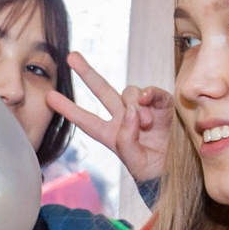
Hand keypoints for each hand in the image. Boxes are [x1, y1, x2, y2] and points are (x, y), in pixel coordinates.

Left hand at [46, 51, 173, 188]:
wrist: (180, 174)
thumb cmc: (156, 174)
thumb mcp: (136, 163)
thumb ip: (127, 140)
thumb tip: (130, 111)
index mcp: (112, 135)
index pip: (86, 120)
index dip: (68, 108)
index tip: (48, 97)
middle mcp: (125, 120)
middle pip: (102, 92)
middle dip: (87, 73)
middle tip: (71, 56)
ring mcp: (143, 110)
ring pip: (129, 92)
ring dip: (135, 104)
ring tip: (146, 124)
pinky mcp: (162, 106)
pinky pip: (152, 92)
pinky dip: (150, 93)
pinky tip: (148, 101)